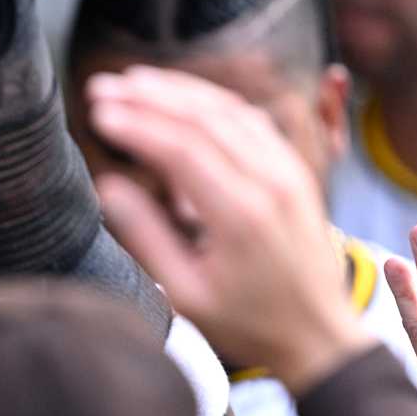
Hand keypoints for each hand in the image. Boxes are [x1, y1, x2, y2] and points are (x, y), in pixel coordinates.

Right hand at [85, 66, 370, 392]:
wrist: (318, 333)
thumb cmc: (248, 322)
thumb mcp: (187, 294)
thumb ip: (147, 237)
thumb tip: (107, 186)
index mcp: (241, 215)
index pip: (180, 149)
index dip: (135, 126)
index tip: (97, 115)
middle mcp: (270, 182)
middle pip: (204, 118)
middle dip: (148, 97)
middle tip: (102, 86)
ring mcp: (289, 171)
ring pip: (230, 110)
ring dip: (179, 90)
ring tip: (134, 82)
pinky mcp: (296, 170)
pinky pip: (252, 120)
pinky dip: (212, 102)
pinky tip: (182, 98)